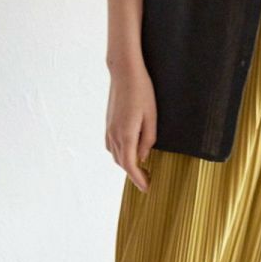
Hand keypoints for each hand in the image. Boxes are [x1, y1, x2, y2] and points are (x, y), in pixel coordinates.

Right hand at [105, 59, 157, 191]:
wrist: (124, 73)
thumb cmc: (142, 92)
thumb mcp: (152, 116)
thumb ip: (148, 139)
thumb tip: (144, 156)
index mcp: (126, 134)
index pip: (129, 164)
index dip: (137, 179)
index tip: (146, 188)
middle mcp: (114, 134)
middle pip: (121, 162)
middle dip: (133, 174)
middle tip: (148, 180)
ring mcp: (109, 129)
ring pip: (115, 155)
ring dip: (126, 164)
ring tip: (141, 169)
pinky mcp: (108, 124)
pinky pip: (112, 145)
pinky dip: (120, 154)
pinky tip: (130, 152)